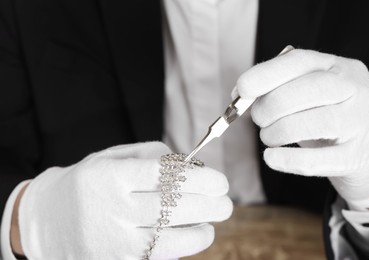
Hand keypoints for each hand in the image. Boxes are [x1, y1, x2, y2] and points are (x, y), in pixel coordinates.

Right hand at [16, 142, 231, 258]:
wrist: (47, 219)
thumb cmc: (89, 182)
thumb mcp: (112, 157)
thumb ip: (152, 155)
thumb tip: (192, 166)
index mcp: (111, 175)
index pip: (164, 176)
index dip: (200, 179)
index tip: (220, 181)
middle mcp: (111, 208)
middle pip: (172, 207)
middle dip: (209, 205)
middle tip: (226, 202)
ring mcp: (112, 239)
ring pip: (168, 238)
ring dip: (201, 231)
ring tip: (214, 220)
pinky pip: (157, 257)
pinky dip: (184, 247)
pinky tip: (198, 236)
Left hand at [236, 49, 368, 209]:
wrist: (366, 153)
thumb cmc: (327, 118)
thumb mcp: (308, 96)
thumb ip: (276, 89)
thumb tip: (239, 95)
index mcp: (339, 67)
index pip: (300, 61)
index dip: (266, 74)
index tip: (242, 89)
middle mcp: (356, 89)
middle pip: (305, 91)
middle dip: (269, 107)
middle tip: (258, 120)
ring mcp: (361, 123)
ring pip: (310, 123)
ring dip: (276, 132)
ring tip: (268, 137)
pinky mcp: (357, 157)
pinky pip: (317, 160)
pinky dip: (287, 160)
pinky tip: (271, 158)